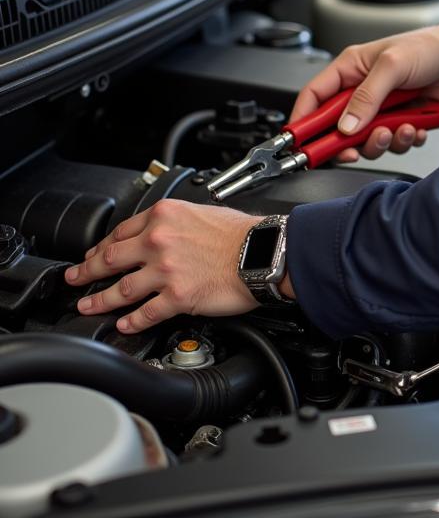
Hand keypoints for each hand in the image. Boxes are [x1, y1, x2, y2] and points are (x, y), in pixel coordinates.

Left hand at [64, 200, 271, 333]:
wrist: (265, 253)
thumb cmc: (243, 234)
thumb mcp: (202, 212)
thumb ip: (175, 223)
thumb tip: (160, 235)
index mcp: (165, 216)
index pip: (121, 232)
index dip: (102, 246)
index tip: (95, 254)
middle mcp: (160, 241)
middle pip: (110, 259)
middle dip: (86, 272)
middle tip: (75, 279)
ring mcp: (166, 271)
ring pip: (120, 290)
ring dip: (100, 301)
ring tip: (88, 306)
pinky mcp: (177, 297)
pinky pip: (145, 313)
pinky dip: (130, 321)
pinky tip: (123, 324)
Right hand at [290, 13, 438, 162]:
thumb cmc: (429, 47)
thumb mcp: (392, 66)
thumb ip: (366, 97)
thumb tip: (345, 126)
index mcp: (350, 69)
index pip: (314, 97)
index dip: (303, 121)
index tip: (300, 143)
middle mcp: (363, 90)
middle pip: (338, 128)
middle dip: (348, 142)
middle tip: (356, 150)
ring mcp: (383, 108)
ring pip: (366, 140)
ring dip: (382, 142)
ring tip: (399, 129)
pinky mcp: (402, 120)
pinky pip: (394, 142)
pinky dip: (405, 140)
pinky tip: (416, 127)